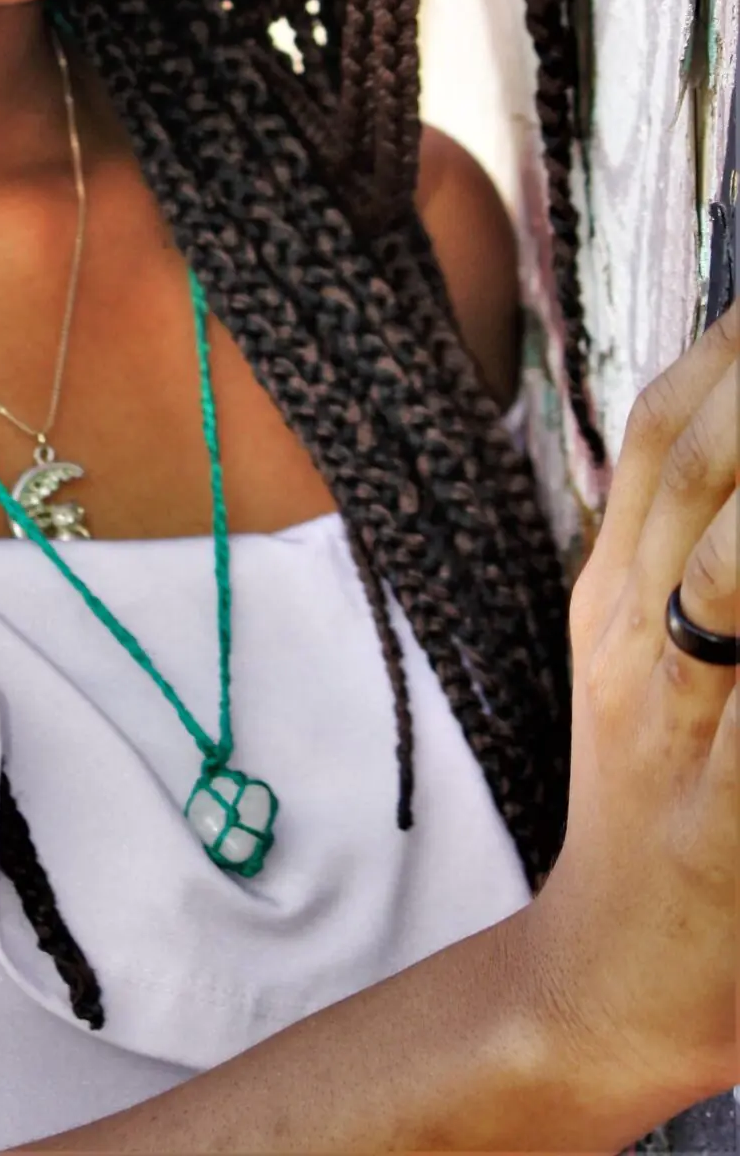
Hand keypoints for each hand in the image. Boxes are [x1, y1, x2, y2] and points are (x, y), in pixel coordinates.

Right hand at [524, 301, 737, 1114]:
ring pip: (727, 573)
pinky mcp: (727, 819)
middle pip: (692, 475)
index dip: (725, 351)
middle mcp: (636, 642)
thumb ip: (681, 555)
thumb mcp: (640, 663)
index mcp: (616, 596)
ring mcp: (679, 726)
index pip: (661, 435)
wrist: (606, 983)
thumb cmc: (655, 813)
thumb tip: (727, 447)